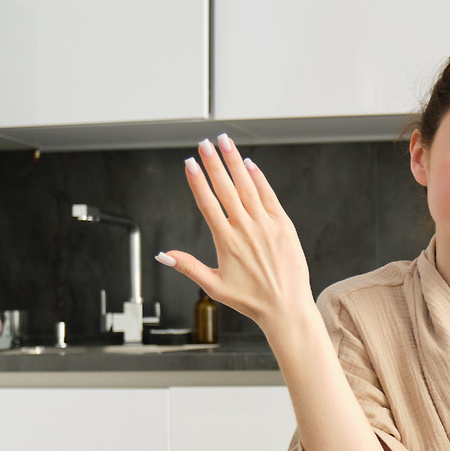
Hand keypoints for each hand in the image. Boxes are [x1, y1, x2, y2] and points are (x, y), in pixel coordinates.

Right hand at [157, 135, 314, 328]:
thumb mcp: (214, 286)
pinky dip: (259, 179)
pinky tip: (249, 164)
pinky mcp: (284, 226)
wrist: (286, 307)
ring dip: (235, 162)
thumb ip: (188, 266)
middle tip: (204, 143)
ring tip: (225, 143)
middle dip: (214, 163)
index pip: (208, 203)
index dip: (197, 181)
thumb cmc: (251, 299)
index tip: (189, 163)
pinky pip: (269, 196)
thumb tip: (163, 256)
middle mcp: (246, 229)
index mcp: (227, 241)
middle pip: (226, 189)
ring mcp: (267, 225)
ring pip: (248, 187)